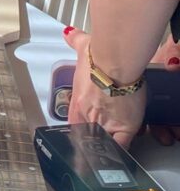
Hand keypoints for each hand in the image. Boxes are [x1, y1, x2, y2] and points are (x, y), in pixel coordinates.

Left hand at [61, 27, 179, 148]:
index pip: (74, 122)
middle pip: (87, 135)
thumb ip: (75, 41)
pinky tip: (121, 156)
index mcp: (78, 100)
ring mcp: (104, 122)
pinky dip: (120, 152)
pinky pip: (120, 147)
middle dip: (92, 140)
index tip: (83, 132)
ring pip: (103, 143)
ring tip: (108, 153)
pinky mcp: (123, 128)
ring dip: (105, 147)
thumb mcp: (84, 47)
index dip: (79, 129)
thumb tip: (69, 34)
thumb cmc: (100, 56)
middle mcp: (87, 114)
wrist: (115, 62)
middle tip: (96, 145)